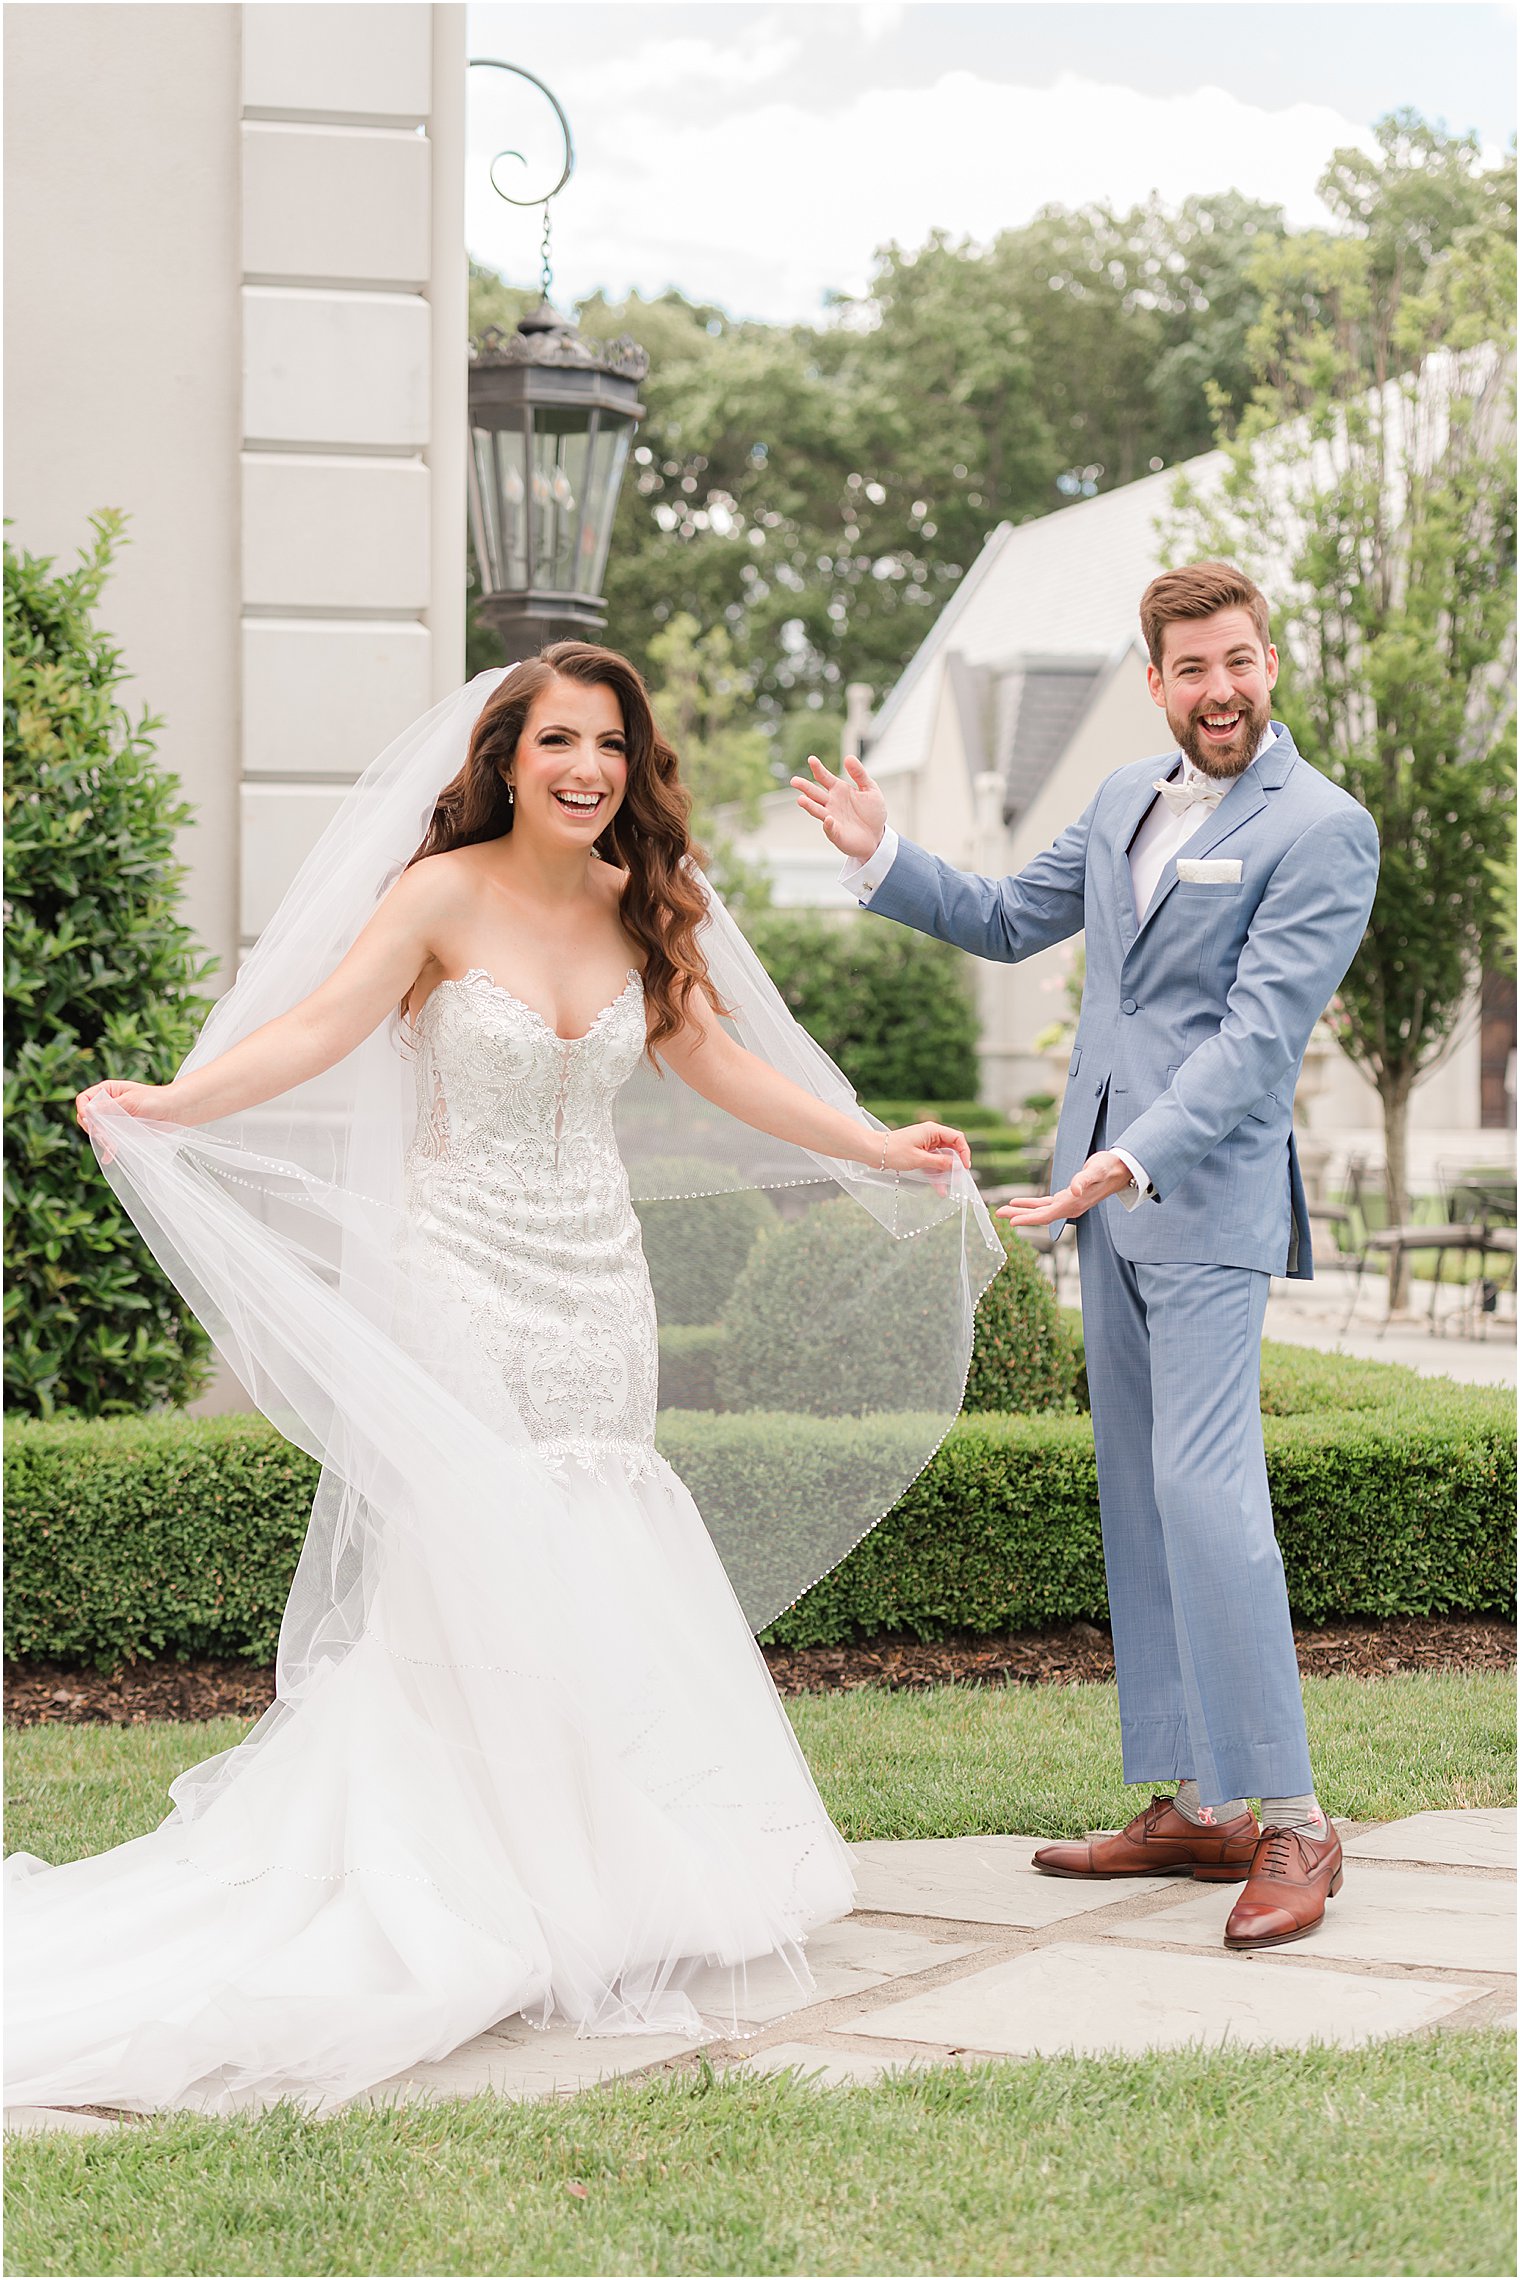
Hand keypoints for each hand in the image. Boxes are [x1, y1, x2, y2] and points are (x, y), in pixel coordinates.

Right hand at [75, 1080, 180, 1163]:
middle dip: (94, 1127)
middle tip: (104, 1134)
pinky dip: (108, 1148)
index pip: (84, 1099)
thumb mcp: (132, 1101)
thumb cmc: (156, 1100)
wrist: (174, 1111)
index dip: (83, 1109)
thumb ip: (110, 1107)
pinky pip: (108, 1140)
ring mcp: (113, 1119)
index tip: (89, 1119)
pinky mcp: (121, 1131)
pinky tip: (109, 1155)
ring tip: (112, 1145)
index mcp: (107, 1091)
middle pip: (87, 1117)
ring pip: (97, 1131)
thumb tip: (88, 1111)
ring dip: (102, 1139)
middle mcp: (107, 1104)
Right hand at [789, 753, 886, 862]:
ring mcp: (832, 818)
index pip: (824, 777)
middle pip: (814, 793)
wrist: (877, 836)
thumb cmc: (872, 812)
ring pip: (817, 810)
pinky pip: (830, 828)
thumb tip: (848, 757)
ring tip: (800, 799)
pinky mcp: (836, 833)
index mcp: (838, 790)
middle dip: (805, 787)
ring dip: (809, 805)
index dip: (818, 769)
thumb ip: (859, 774)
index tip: (811, 759)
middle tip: (794, 780)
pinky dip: (828, 824)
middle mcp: (831, 803)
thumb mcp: (870, 789)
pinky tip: (828, 819)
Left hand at [879, 1121, 970, 1193]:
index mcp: (933, 1130)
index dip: (964, 1152)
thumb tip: (957, 1166)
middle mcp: (931, 1135)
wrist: (873, 1151)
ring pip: (942, 1158)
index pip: (958, 1138)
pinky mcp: (920, 1152)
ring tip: (947, 1190)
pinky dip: (936, 1174)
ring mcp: (925, 1144)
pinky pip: (933, 1163)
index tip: (965, 1167)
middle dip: (956, 1165)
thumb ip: (940, 1163)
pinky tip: (939, 1187)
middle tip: (958, 1180)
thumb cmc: (893, 1151)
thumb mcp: (919, 1159)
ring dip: (945, 1173)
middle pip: (952, 1149)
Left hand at [997, 1149, 1134, 1227]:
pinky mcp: (1067, 1197)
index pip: (1045, 1215)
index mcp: (1072, 1204)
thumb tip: (1074, 1189)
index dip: (1028, 1219)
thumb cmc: (1108, 1168)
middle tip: (998, 1214)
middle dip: (1018, 1216)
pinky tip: (1019, 1202)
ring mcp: (1068, 1204)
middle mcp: (1069, 1207)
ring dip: (1021, 1211)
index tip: (1011, 1222)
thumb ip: (1084, 1180)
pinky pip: (1045, 1204)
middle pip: (1039, 1216)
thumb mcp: (1096, 1171)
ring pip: (1040, 1211)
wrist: (1121, 1169)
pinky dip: (1031, 1204)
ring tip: (1003, 1210)